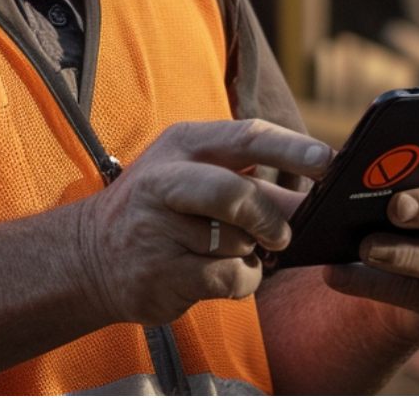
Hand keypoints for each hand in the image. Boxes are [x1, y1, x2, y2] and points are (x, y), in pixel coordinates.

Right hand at [69, 119, 333, 325]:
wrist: (90, 255)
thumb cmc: (160, 209)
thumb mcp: (194, 175)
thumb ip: (250, 181)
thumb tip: (314, 199)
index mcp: (183, 144)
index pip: (246, 137)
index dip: (292, 149)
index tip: (328, 162)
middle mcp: (165, 181)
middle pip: (236, 194)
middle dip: (270, 217)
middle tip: (282, 235)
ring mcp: (158, 230)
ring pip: (238, 244)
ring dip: (251, 256)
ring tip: (231, 253)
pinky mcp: (161, 274)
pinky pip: (228, 280)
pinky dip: (240, 281)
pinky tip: (221, 276)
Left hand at [322, 143, 418, 334]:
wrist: (398, 285)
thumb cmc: (394, 225)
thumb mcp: (387, 197)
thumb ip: (362, 175)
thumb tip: (317, 158)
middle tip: (397, 207)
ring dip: (402, 254)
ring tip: (366, 248)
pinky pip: (415, 296)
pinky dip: (372, 285)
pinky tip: (339, 274)